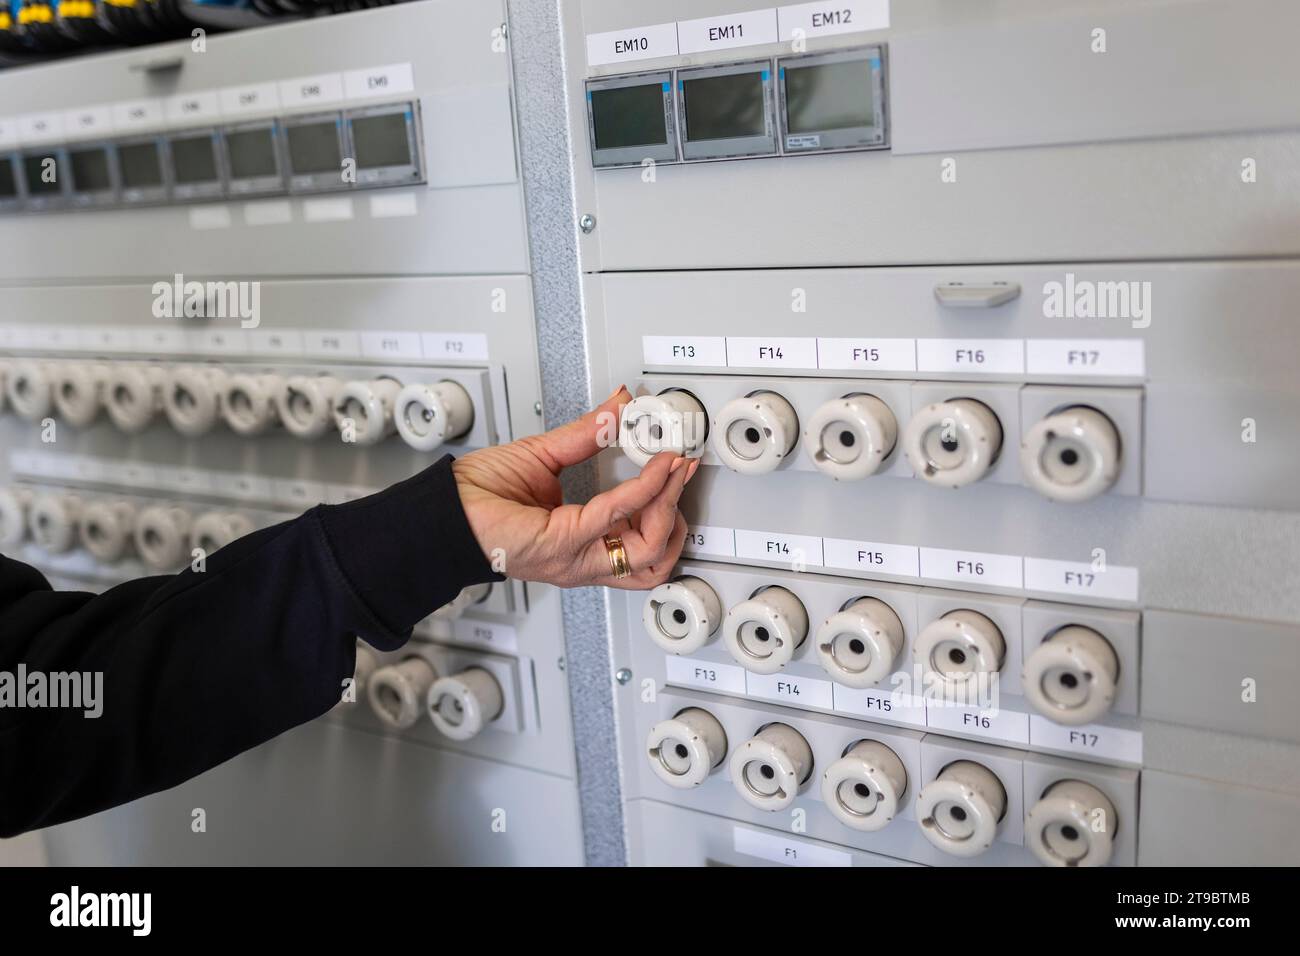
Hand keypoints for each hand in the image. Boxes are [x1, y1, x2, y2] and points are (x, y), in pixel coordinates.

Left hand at [452, 386, 697, 588]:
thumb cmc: (478, 496)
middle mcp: (584, 557)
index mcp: (582, 542)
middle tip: (680, 471)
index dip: (668, 505)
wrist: (443, 509)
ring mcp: (575, 556)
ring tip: (671, 470)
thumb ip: (589, 431)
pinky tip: (652, 467)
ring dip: (667, 505)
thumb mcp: (546, 454)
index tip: (678, 466)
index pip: (643, 541)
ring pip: (647, 549)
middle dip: (676, 511)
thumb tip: (620, 405)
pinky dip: (641, 489)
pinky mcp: (562, 542)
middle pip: (655, 555)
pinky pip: (615, 516)